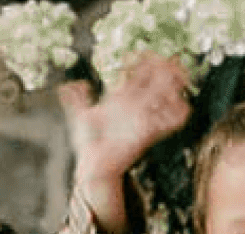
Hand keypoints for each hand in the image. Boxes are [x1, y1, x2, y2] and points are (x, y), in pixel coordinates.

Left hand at [65, 54, 190, 227]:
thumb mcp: (79, 117)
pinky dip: (178, 113)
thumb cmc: (87, 143)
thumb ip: (76, 100)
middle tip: (171, 63)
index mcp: (121, 96)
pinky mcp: (148, 134)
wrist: (93, 167)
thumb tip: (66, 86)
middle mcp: (135, 105)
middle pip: (159, 79)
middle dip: (168, 68)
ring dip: (176, 88)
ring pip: (169, 97)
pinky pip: (172, 122)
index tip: (143, 55)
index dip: (145, 60)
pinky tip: (178, 106)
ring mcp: (143, 118)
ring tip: (178, 82)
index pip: (140, 71)